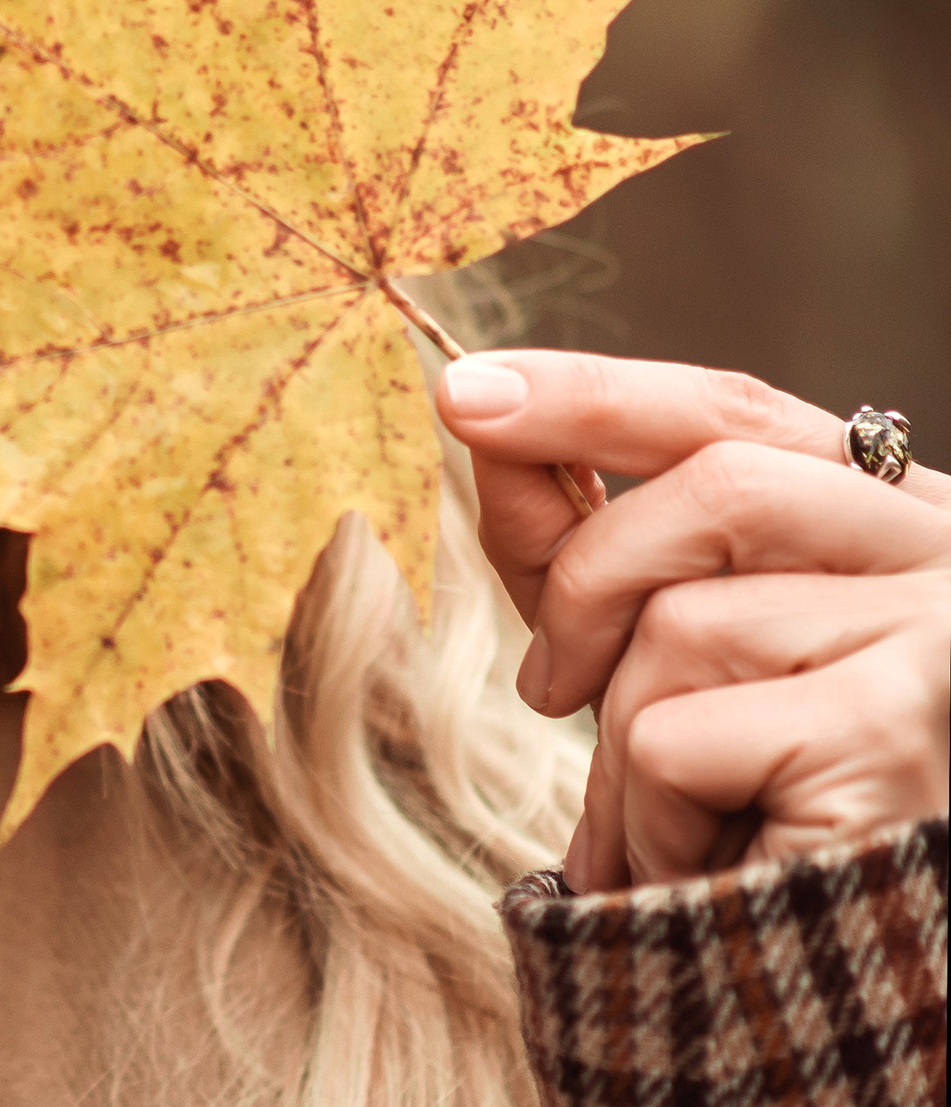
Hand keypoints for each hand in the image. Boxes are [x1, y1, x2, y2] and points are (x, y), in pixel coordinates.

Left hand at [435, 350, 950, 891]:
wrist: (870, 979)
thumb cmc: (775, 813)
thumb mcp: (681, 660)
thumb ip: (590, 546)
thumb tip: (483, 426)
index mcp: (896, 519)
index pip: (738, 412)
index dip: (596, 392)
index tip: (467, 391)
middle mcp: (944, 554)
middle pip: (716, 483)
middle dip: (586, 576)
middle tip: (546, 687)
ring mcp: (936, 638)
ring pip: (687, 621)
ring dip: (626, 741)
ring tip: (670, 822)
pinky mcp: (895, 735)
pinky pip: (683, 738)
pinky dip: (655, 817)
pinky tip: (711, 864)